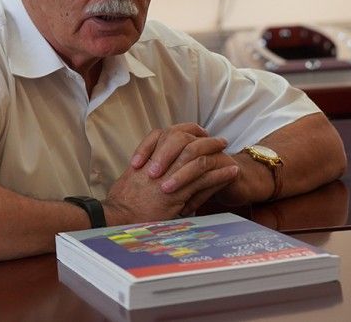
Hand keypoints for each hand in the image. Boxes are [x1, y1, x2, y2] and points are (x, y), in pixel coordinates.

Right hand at [105, 124, 238, 223]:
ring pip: (197, 158)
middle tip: (219, 140)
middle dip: (205, 139)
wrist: (118, 219)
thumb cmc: (122, 203)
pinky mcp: (178, 194)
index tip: (198, 132)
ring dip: (215, 153)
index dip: (186, 130)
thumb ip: (144, 168)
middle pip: (185, 140)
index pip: (168, 134)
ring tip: (228, 153)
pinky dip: (220, 174)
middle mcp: (158, 163)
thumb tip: (154, 164)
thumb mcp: (130, 179)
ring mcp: (168, 178)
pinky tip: (231, 172)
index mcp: (147, 158)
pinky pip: (204, 180)